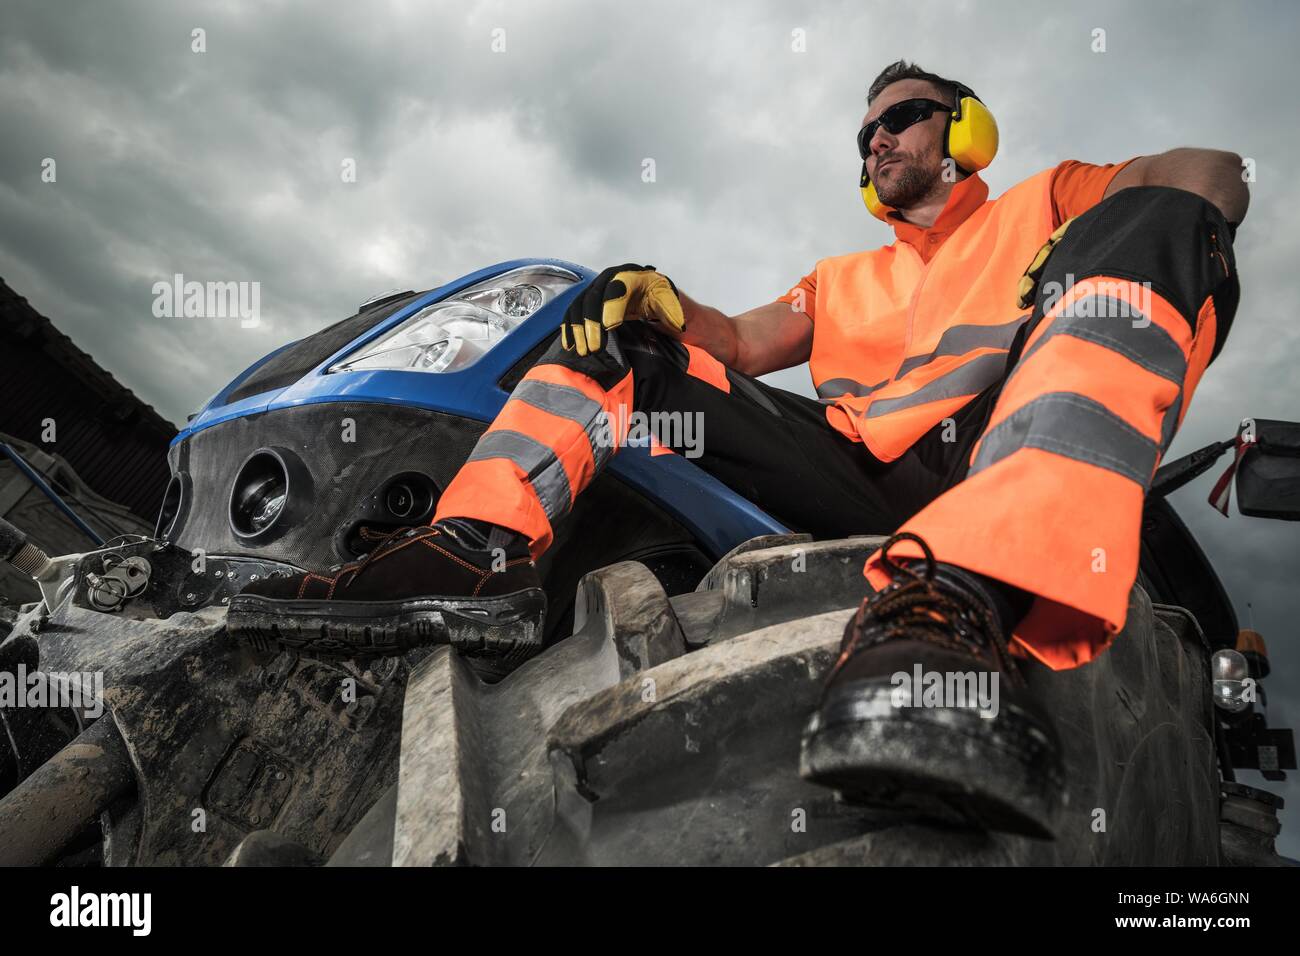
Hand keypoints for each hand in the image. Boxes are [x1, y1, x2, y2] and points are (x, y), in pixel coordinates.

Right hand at [560, 264, 685, 355]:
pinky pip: (574, 312)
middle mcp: (610, 278)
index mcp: (633, 276)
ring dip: (578, 329)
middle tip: (594, 348)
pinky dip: (570, 328)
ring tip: (583, 351)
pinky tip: (570, 345)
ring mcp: (597, 290)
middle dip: (591, 323)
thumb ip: (672, 310)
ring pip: (580, 305)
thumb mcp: (672, 304)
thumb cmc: (665, 303)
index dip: (611, 306)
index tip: (610, 327)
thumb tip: (676, 324)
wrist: (657, 302)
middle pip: (594, 297)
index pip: (618, 287)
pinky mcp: (589, 302)